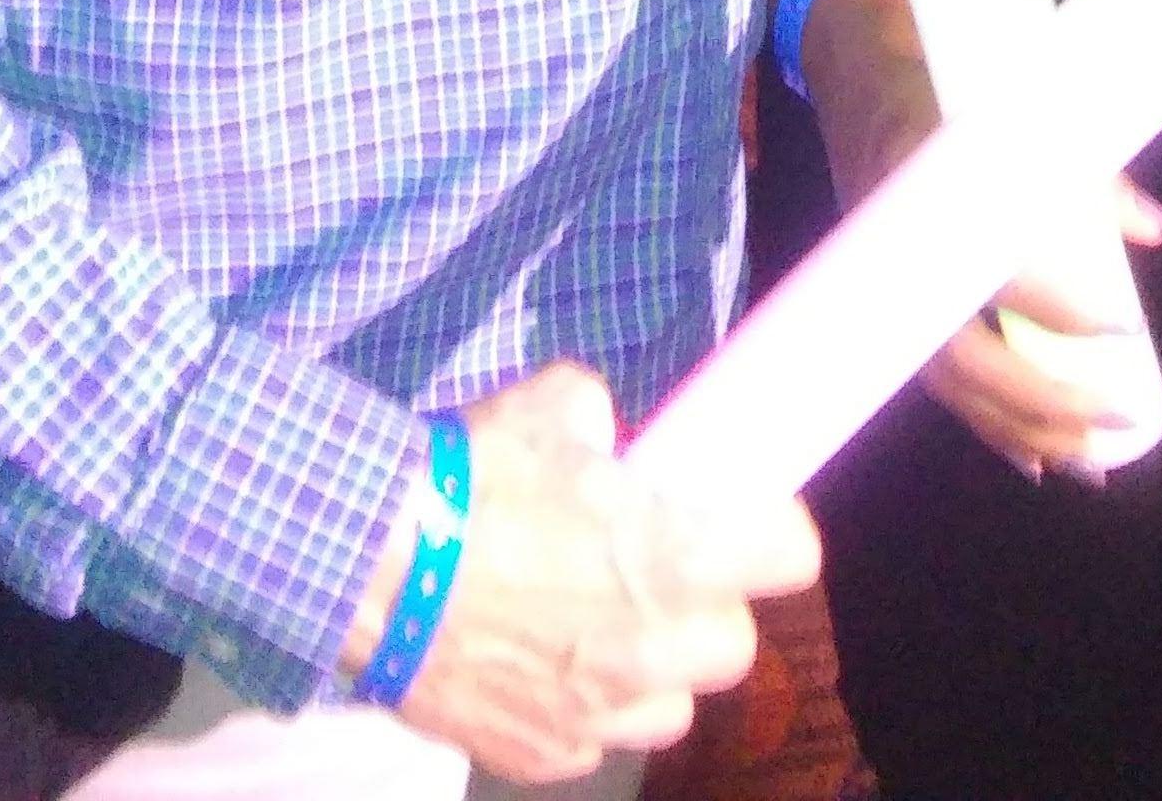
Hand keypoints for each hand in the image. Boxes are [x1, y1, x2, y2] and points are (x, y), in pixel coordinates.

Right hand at [362, 365, 817, 784]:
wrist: (368, 567)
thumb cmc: (469, 478)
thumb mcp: (550, 404)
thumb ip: (601, 421)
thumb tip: (607, 435)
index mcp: (677, 554)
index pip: (793, 557)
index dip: (769, 533)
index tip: (743, 520)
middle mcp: (656, 646)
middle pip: (735, 645)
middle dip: (705, 608)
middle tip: (658, 574)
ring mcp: (602, 715)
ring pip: (670, 708)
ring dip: (648, 668)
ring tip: (593, 628)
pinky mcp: (547, 757)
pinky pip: (594, 740)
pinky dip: (578, 708)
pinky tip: (534, 663)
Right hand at [803, 0, 1161, 481]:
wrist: (859, 71)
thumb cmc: (948, 84)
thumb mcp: (1018, 105)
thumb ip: (1087, 172)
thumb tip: (1157, 233)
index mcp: (929, 186)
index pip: (994, 265)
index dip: (1060, 304)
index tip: (1123, 326)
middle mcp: (897, 245)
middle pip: (965, 353)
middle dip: (1043, 400)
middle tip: (1117, 418)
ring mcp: (884, 280)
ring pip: (948, 382)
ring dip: (1020, 430)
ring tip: (1089, 461)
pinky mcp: (886, 302)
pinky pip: (935, 378)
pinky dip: (986, 423)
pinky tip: (1034, 460)